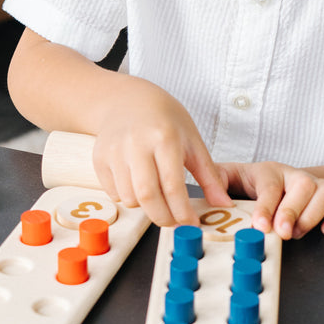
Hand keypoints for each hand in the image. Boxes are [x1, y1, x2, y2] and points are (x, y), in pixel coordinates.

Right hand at [91, 79, 232, 227]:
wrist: (127, 100)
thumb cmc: (164, 119)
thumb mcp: (192, 140)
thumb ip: (209, 175)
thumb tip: (224, 203)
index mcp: (164, 138)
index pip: (172, 187)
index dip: (183, 212)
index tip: (191, 223)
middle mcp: (136, 144)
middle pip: (147, 197)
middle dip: (163, 218)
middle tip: (174, 221)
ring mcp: (114, 151)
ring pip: (129, 198)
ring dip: (145, 207)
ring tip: (157, 195)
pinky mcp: (99, 159)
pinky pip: (114, 193)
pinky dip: (128, 197)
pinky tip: (138, 183)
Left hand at [217, 161, 323, 238]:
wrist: (282, 181)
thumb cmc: (253, 185)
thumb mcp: (231, 179)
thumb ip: (217, 181)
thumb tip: (210, 191)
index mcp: (270, 171)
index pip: (270, 185)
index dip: (266, 206)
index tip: (260, 225)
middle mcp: (296, 176)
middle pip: (303, 185)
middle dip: (293, 210)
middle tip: (283, 232)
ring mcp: (318, 185)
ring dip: (314, 214)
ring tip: (298, 233)